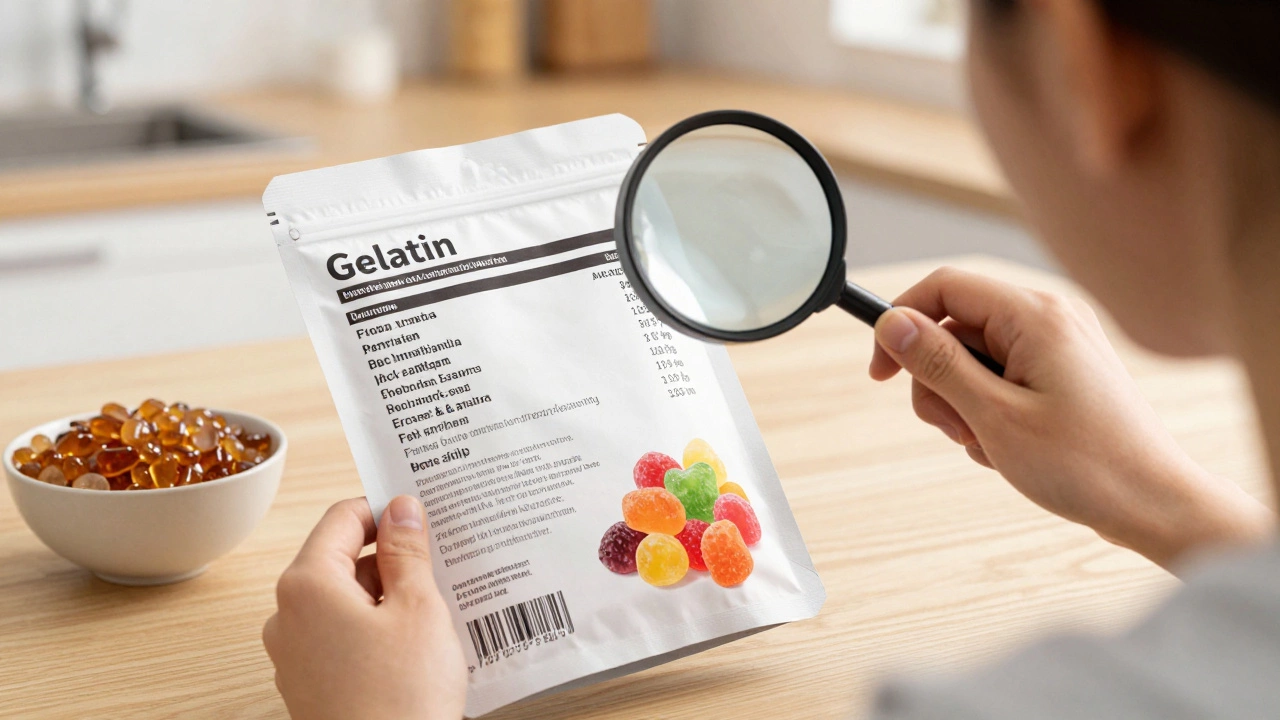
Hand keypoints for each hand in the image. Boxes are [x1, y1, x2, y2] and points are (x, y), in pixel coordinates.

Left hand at [263, 496, 465, 719]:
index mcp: (306, 585)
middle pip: (341, 560)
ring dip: (388, 598)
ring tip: (436, 611)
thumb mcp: (418, 608)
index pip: (343, 518)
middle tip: (440, 565)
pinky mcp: (311, 685)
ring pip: (345, 602)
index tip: (422, 515)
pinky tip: (415, 647)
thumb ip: (407, 551)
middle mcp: (288, 617)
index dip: (386, 511)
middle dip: (391, 560)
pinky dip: (376, 632)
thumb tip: (401, 509)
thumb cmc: (401, 698)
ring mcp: (295, 655)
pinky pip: (342, 638)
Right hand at [869, 268, 1271, 571]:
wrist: (1154, 505)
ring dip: (962, 404)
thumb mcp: (993, 416)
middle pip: (955, 328)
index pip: (944, 287)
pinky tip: (1007, 447)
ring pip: (973, 358)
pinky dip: (988, 412)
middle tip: (954, 428)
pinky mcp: (1061, 372)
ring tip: (986, 443)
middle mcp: (1049, 318)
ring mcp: (1058, 345)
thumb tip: (892, 324)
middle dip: (938, 381)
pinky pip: (1000, 378)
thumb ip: (938, 363)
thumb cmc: (1087, 465)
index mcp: (1035, 316)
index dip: (902, 323)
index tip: (881, 373)